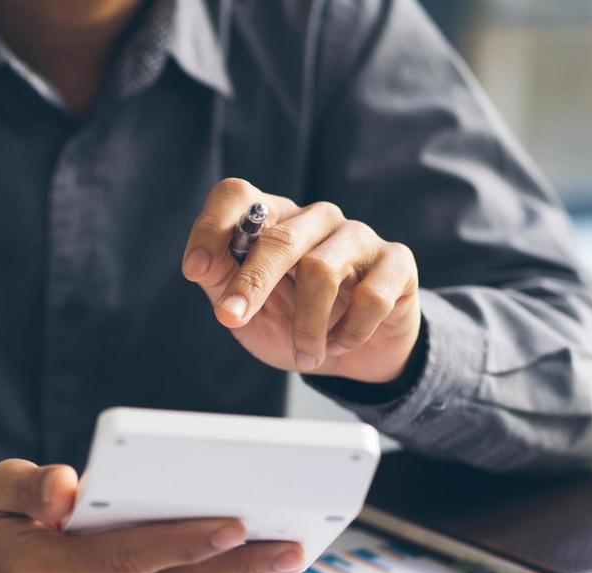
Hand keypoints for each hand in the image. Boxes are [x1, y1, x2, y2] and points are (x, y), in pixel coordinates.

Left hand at [181, 177, 421, 382]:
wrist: (356, 356)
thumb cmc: (295, 324)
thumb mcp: (248, 310)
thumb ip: (221, 284)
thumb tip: (200, 265)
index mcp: (274, 220)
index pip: (238, 196)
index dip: (212, 227)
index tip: (195, 270)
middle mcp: (316, 219)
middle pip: (279, 236)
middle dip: (251, 283)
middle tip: (232, 320)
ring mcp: (358, 236)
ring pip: (322, 270)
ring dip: (306, 326)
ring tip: (305, 356)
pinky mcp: (396, 262)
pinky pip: (370, 297)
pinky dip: (349, 333)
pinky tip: (341, 345)